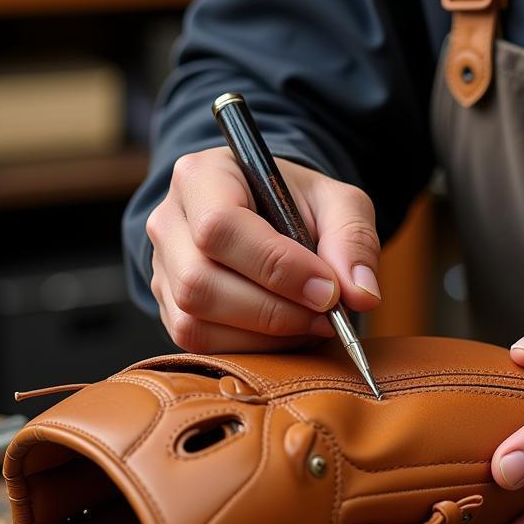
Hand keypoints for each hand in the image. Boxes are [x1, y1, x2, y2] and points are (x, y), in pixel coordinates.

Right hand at [146, 148, 380, 351]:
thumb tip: (361, 295)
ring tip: (312, 324)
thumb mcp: (338, 202)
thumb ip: (353, 239)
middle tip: (327, 316)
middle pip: (200, 281)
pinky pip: (196, 343)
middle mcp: (169, 220)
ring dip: (263, 335)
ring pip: (194, 320)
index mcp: (203, 176)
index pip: (220, 226)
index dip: (276, 267)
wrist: (272, 213)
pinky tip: (287, 332)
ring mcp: (161, 267)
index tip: (328, 290)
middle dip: (273, 310)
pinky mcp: (168, 306)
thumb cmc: (299, 203)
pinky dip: (249, 348)